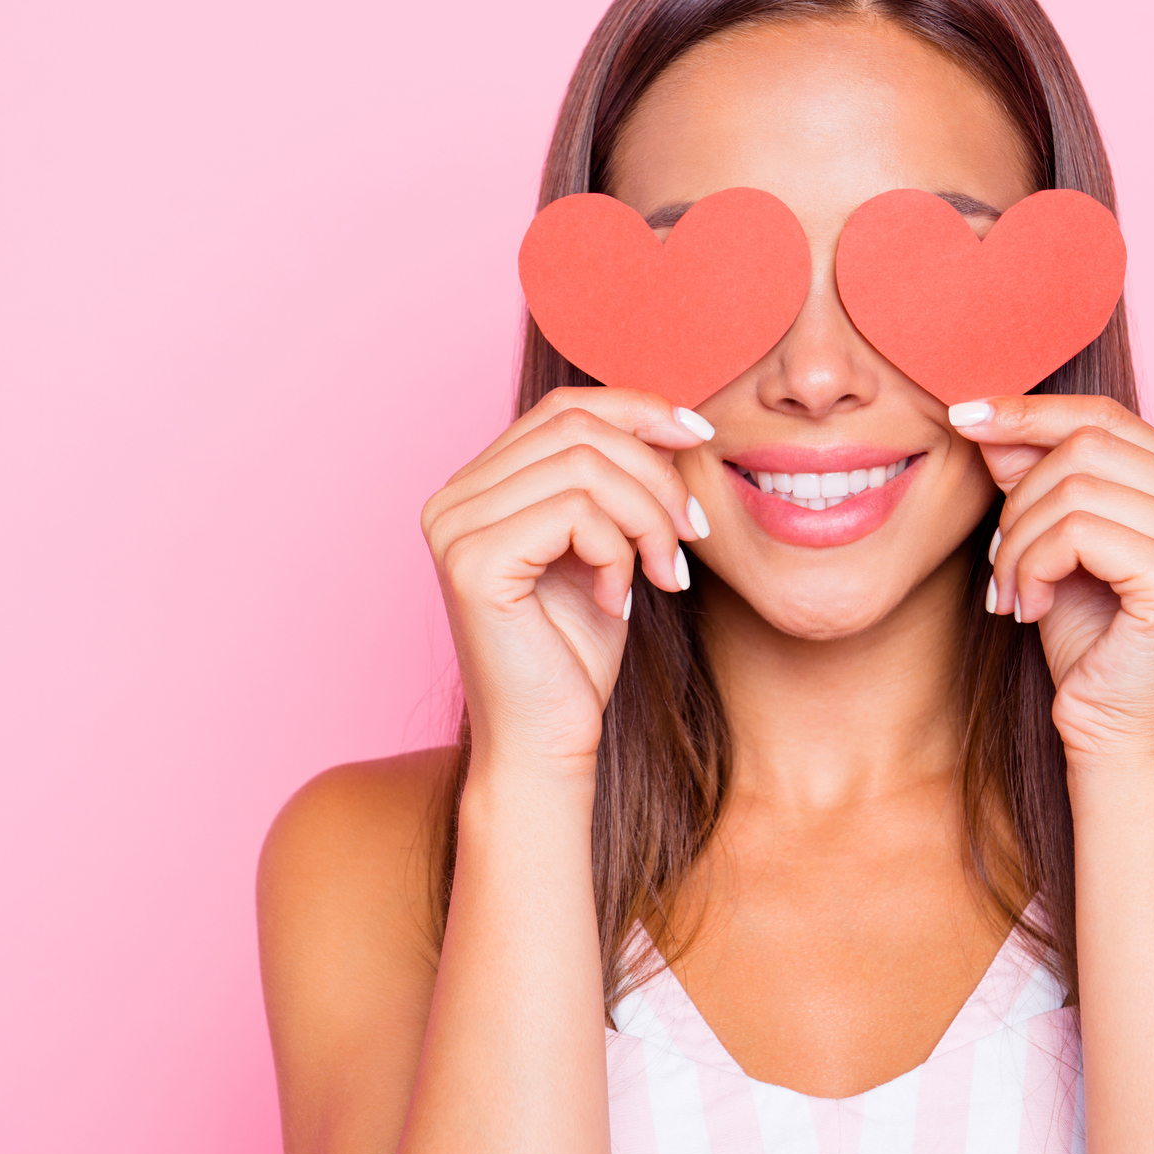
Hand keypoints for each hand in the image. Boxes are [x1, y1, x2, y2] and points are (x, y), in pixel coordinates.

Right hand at [422, 388, 712, 775]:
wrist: (547, 745)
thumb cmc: (574, 657)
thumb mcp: (604, 548)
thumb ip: (614, 482)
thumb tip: (669, 418)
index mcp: (477, 487)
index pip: (563, 408)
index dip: (639, 408)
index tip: (701, 435)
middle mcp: (452, 498)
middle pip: (578, 428)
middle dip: (655, 473)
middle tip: (693, 531)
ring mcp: (454, 527)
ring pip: (585, 466)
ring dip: (648, 516)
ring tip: (667, 571)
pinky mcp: (472, 562)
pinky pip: (575, 512)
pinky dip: (618, 550)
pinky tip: (619, 598)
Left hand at [949, 396, 1153, 766]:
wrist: (1114, 740)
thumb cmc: (1089, 645)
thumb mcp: (1054, 542)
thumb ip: (1035, 475)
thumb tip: (989, 413)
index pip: (1107, 416)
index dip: (1031, 412)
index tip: (965, 415)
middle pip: (1086, 444)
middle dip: (1019, 499)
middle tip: (1001, 562)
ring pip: (1074, 488)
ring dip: (1018, 541)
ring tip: (1011, 591)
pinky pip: (1077, 532)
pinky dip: (1033, 566)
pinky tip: (1031, 608)